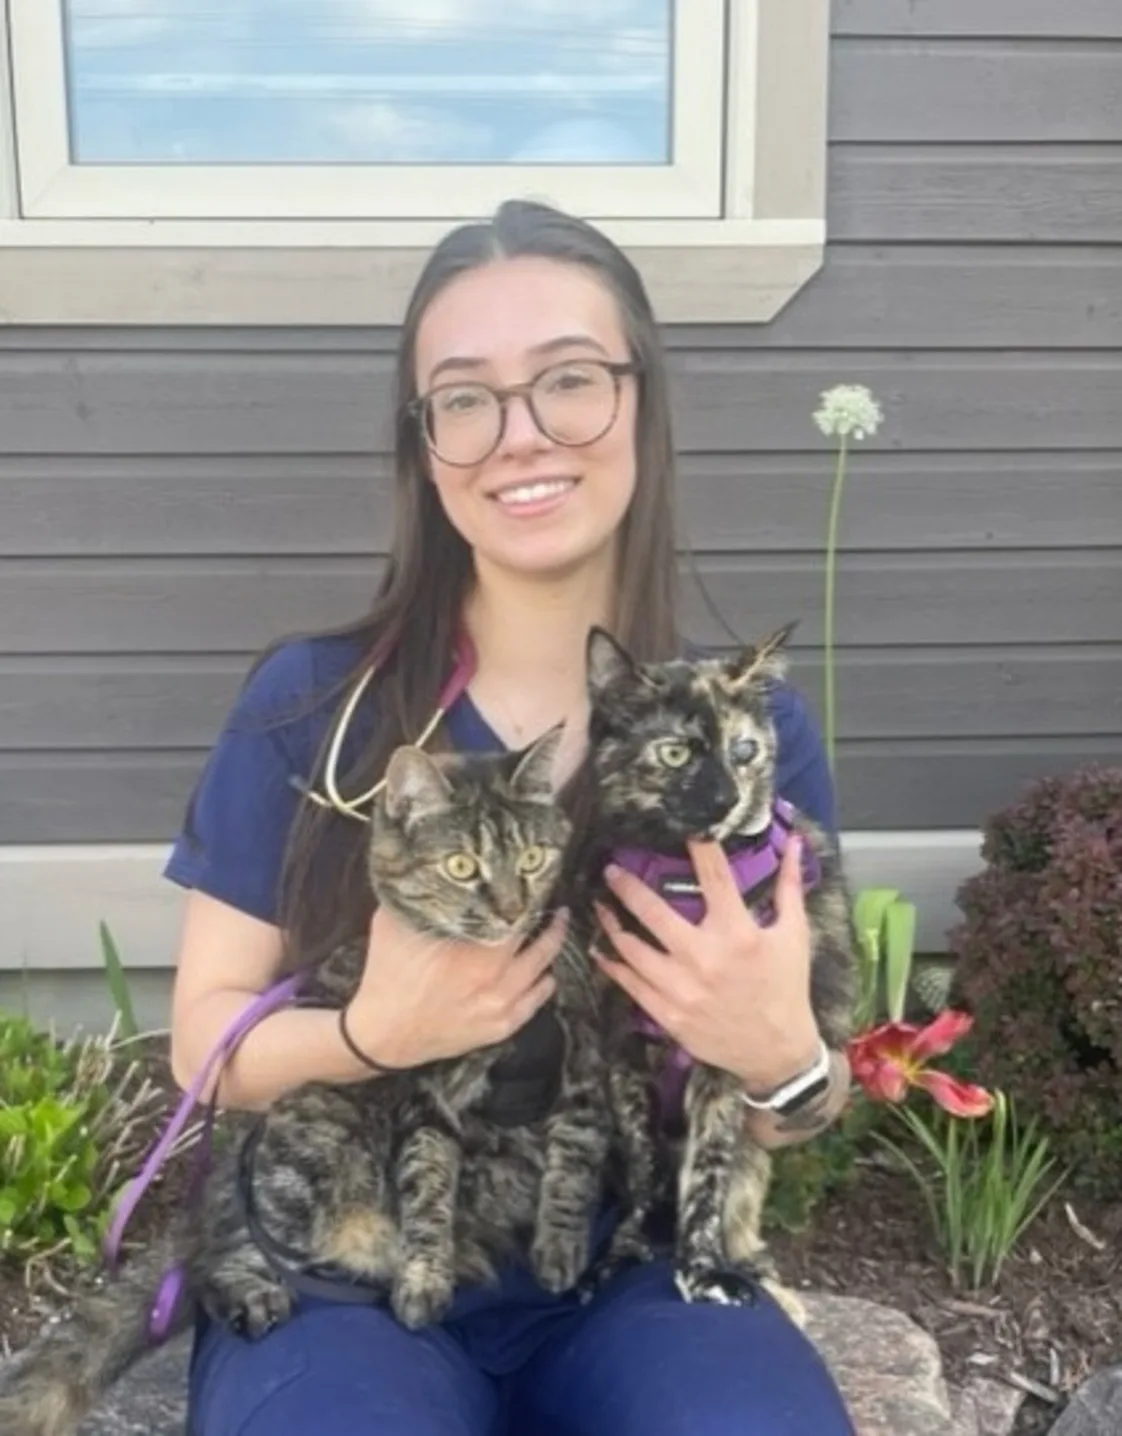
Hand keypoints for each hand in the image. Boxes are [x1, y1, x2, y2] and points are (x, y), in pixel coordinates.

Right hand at [343, 903, 566, 1068]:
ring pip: (543, 974)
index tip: (536, 886)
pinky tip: (545, 973)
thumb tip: (433, 869)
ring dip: (550, 952)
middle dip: (551, 925)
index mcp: (475, 952)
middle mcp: (496, 980)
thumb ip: (422, 898)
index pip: (519, 918)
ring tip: (554, 935)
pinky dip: (543, 985)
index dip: (531, 900)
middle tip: (558, 910)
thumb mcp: (396, 924)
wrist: (381, 1033)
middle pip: (542, 946)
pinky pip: (535, 1003)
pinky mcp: (499, 1029)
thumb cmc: (388, 975)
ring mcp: (500, 1008)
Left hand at [594, 836, 820, 1092]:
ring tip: (599, 904)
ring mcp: (682, 989)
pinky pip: (630, 984)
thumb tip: (795, 841)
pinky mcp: (668, 1014)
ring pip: (632, 948)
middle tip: (609, 870)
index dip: (697, 845)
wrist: (778, 1051)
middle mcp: (705, 958)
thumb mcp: (794, 934)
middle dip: (626, 886)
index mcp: (738, 933)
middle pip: (653, 911)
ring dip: (611, 923)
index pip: (713, 876)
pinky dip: (612, 964)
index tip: (679, 823)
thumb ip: (789, 885)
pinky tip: (601, 949)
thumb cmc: (787, 987)